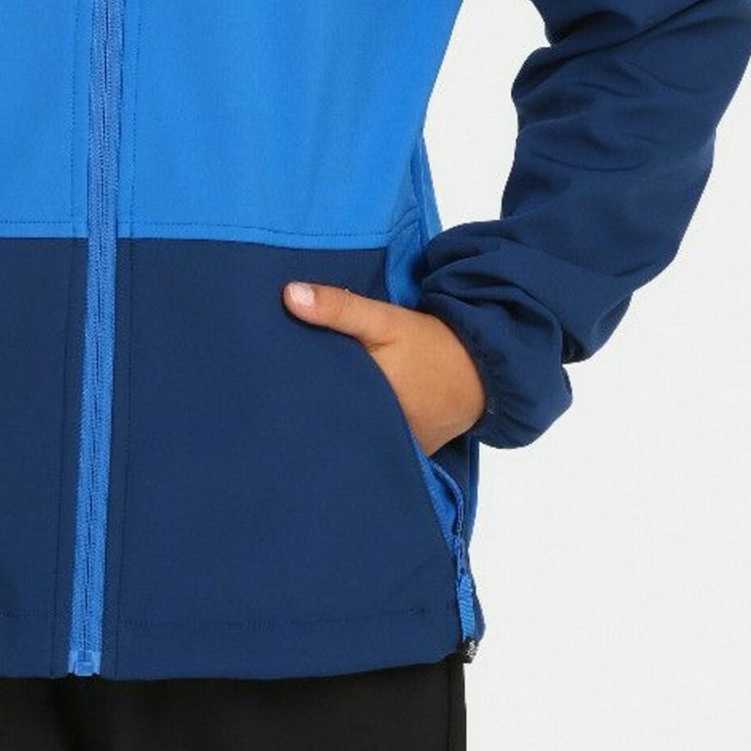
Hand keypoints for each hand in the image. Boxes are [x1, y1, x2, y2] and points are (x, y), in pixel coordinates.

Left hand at [282, 278, 485, 456]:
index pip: (317, 404)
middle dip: (308, 411)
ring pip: (352, 438)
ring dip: (334, 425)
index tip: (268, 381)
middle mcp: (379, 434)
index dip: (292, 393)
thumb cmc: (430, 345)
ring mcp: (394, 450)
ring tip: (300, 413)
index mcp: (368, 401)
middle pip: (331, 424)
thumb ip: (340, 308)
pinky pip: (375, 447)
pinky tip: (341, 423)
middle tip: (277, 395)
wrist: (482, 369)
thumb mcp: (385, 320)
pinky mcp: (407, 455)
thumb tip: (289, 294)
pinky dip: (361, 435)